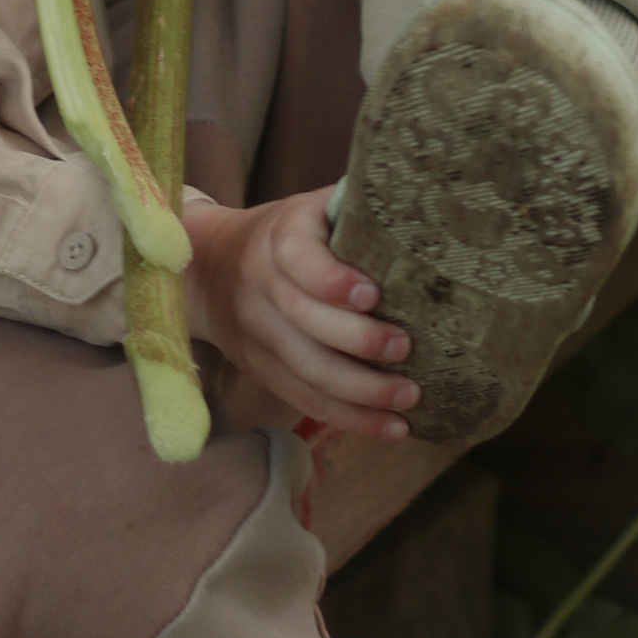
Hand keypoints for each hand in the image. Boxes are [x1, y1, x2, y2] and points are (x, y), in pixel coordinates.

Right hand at [182, 189, 414, 439]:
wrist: (209, 266)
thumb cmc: (291, 233)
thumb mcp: (313, 208)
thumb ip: (355, 211)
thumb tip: (428, 220)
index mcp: (279, 236)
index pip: (298, 259)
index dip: (332, 280)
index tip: (372, 295)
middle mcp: (260, 285)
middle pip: (305, 321)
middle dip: (359, 340)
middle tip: (406, 348)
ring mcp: (258, 333)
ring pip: (307, 369)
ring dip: (362, 391)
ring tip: (410, 396)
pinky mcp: (261, 369)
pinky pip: (305, 399)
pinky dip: (350, 419)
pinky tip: (392, 429)